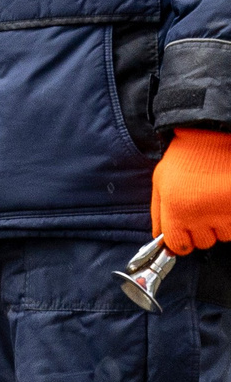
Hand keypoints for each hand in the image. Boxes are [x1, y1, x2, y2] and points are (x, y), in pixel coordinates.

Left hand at [153, 128, 230, 254]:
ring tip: (214, 202)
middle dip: (201, 231)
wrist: (212, 136)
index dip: (181, 241)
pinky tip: (225, 201)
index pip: (178, 245)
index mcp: (176, 210)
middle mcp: (200, 215)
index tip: (184, 233)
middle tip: (201, 210)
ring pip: (222, 236)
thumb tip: (159, 238)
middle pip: (202, 242)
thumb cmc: (184, 158)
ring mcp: (224, 212)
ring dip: (220, 225)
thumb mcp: (160, 183)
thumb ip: (158, 213)